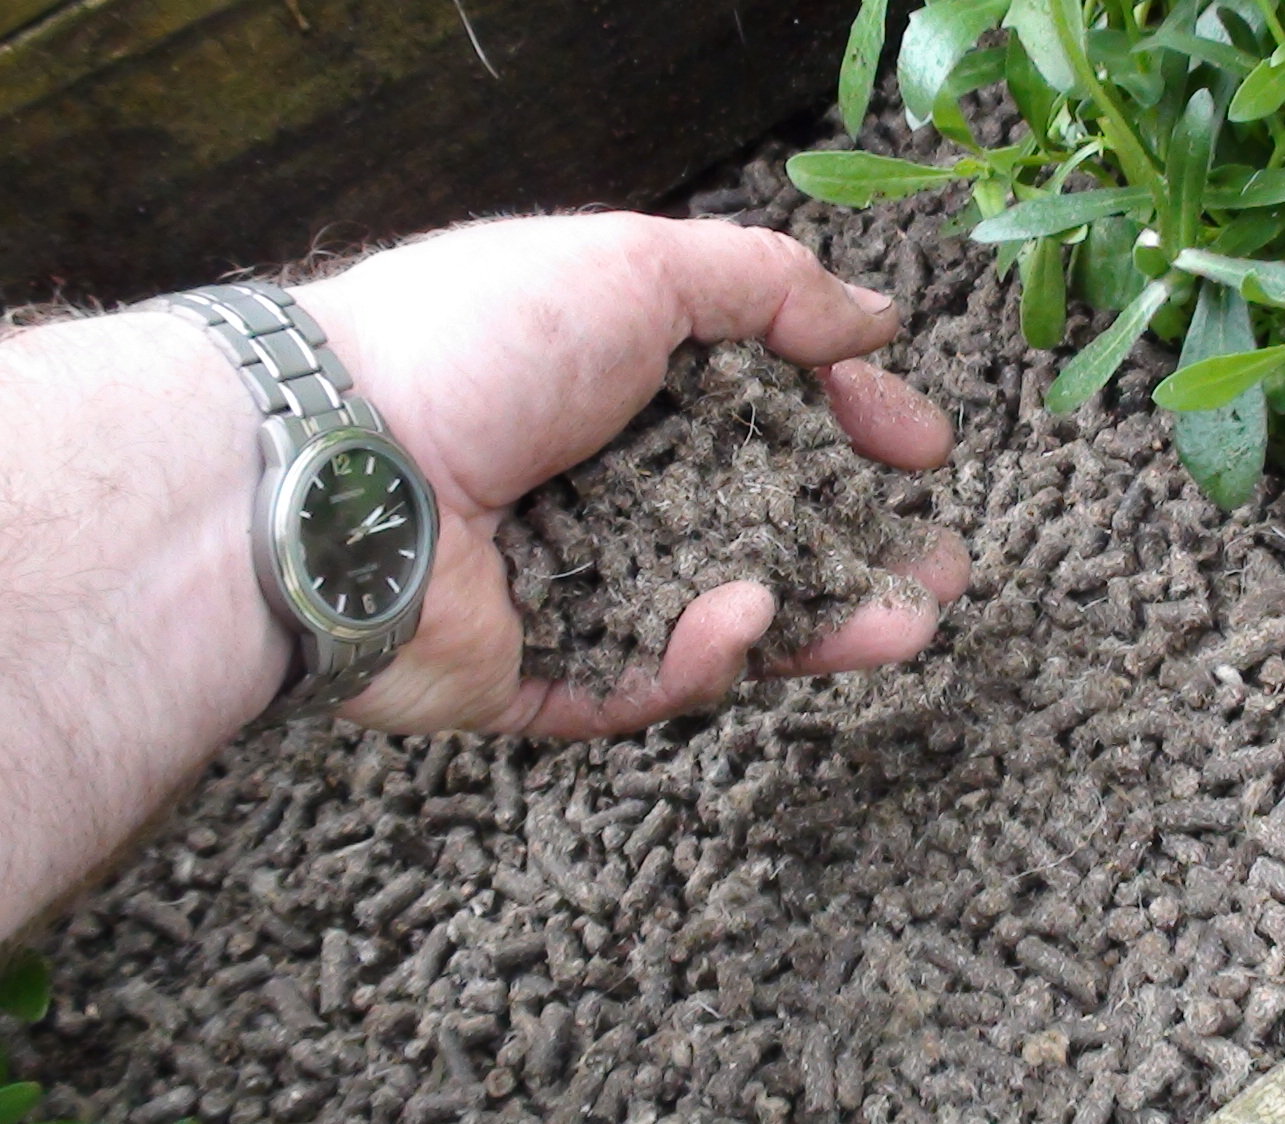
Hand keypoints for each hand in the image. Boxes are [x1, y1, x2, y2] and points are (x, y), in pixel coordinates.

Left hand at [290, 213, 968, 737]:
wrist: (326, 471)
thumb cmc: (476, 345)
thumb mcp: (636, 269)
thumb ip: (768, 287)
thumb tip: (877, 317)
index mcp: (622, 384)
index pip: (768, 412)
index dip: (853, 426)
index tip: (925, 447)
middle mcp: (605, 483)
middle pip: (762, 528)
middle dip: (861, 549)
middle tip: (945, 568)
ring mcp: (576, 585)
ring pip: (724, 622)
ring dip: (823, 624)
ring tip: (909, 624)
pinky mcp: (544, 678)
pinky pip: (648, 680)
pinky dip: (706, 654)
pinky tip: (747, 614)